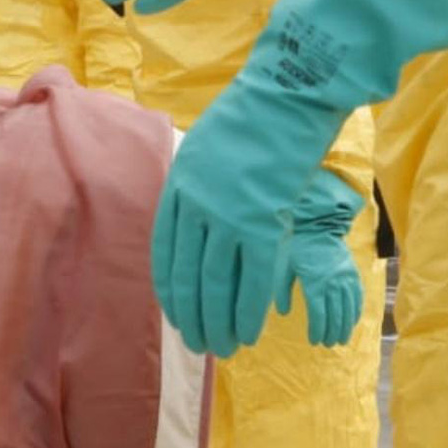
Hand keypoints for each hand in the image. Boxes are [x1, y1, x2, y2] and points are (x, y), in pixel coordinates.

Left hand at [151, 51, 349, 356]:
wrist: (284, 99)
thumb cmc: (251, 119)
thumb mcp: (205, 149)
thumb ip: (197, 185)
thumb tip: (197, 220)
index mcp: (178, 184)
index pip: (164, 248)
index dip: (169, 286)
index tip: (173, 313)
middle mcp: (196, 204)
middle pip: (188, 271)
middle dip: (192, 313)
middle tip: (197, 343)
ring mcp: (228, 214)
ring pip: (217, 281)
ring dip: (220, 320)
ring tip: (223, 348)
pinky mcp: (264, 223)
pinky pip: (254, 277)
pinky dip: (250, 309)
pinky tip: (250, 331)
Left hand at [275, 174, 364, 348]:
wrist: (317, 223)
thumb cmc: (294, 244)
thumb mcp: (282, 264)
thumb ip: (281, 289)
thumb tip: (282, 312)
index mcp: (314, 280)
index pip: (319, 312)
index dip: (317, 329)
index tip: (314, 340)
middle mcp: (333, 281)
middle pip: (336, 314)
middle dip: (332, 331)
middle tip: (328, 344)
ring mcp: (345, 277)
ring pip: (349, 308)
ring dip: (345, 326)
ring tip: (341, 339)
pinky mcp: (353, 273)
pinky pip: (358, 296)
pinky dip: (355, 311)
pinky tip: (352, 321)